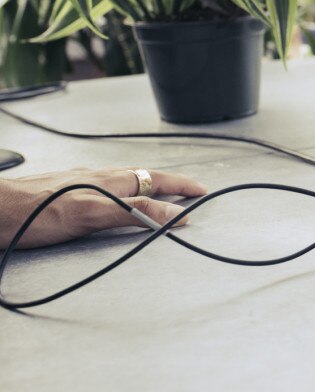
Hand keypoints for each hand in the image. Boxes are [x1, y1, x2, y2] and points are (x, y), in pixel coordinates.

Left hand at [0, 167, 207, 248]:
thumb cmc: (36, 213)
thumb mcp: (92, 215)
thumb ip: (135, 213)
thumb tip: (174, 213)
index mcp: (110, 181)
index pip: (157, 179)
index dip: (181, 186)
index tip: (202, 191)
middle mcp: (97, 177)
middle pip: (143, 177)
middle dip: (169, 183)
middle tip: (188, 192)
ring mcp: (80, 183)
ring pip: (124, 181)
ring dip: (147, 187)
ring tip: (158, 195)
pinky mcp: (64, 193)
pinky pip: (105, 188)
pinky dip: (123, 193)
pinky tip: (112, 200)